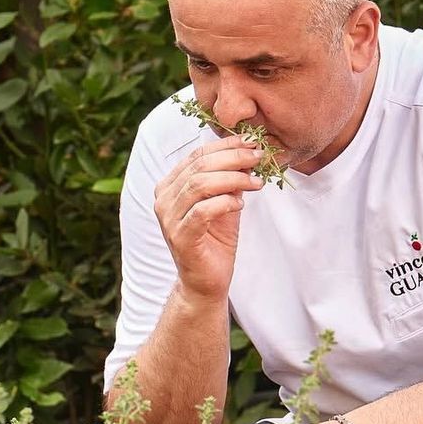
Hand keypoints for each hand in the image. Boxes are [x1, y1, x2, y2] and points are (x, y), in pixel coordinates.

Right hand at [153, 136, 265, 301]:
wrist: (206, 281)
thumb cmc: (215, 240)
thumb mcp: (225, 203)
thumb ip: (230, 180)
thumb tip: (248, 153)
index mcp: (170, 186)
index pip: (196, 156)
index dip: (225, 145)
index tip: (251, 142)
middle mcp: (164, 199)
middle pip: (199, 167)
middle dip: (233, 158)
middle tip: (258, 157)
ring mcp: (169, 219)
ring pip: (199, 185)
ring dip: (233, 179)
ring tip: (256, 182)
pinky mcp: (180, 237)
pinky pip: (202, 211)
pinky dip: (224, 203)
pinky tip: (241, 204)